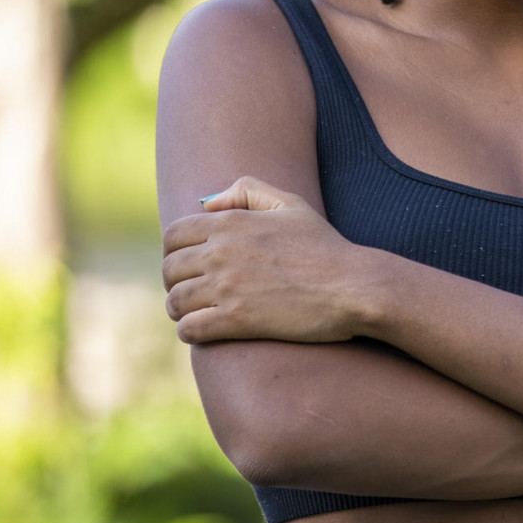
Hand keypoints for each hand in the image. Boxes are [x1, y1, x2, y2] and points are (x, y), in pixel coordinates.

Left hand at [162, 176, 378, 344]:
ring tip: (197, 313)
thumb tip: (208, 204)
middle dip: (177, 282)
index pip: (173, 235)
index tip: (190, 264)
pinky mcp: (236, 320)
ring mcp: (227, 287)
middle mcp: (221, 252)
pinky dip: (191, 331)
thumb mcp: (291, 204)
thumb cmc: (325, 247)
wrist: (353, 286)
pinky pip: (190, 329)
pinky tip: (206, 330)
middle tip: (194, 292)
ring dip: (181, 310)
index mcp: (230, 223)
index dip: (175, 251)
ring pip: (175, 301)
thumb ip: (247, 190)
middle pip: (169, 270)